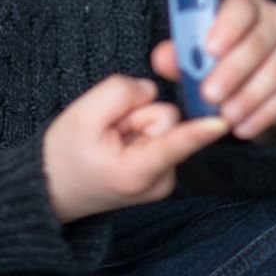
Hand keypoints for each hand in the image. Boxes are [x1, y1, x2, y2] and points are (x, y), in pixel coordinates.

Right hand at [43, 74, 228, 222]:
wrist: (52, 186)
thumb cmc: (65, 155)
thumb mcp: (83, 115)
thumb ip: (121, 93)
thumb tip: (151, 89)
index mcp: (137, 172)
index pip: (174, 144)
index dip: (199, 131)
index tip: (222, 123)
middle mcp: (159, 180)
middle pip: (166, 118)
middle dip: (137, 113)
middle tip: (107, 131)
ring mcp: (163, 178)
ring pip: (163, 122)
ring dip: (135, 122)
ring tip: (110, 140)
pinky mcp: (163, 170)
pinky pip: (160, 132)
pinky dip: (138, 131)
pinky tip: (118, 145)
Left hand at [151, 0, 275, 142]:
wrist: (256, 74)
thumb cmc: (220, 56)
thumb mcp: (196, 53)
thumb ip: (179, 54)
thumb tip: (163, 59)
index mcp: (247, 5)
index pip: (241, 8)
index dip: (226, 27)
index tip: (209, 49)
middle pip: (258, 43)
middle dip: (233, 72)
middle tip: (209, 95)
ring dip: (249, 97)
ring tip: (226, 117)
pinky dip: (267, 114)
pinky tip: (246, 127)